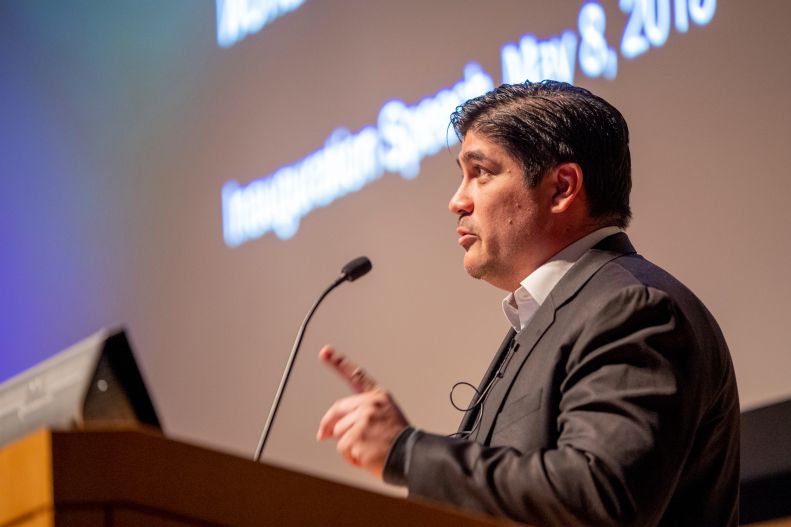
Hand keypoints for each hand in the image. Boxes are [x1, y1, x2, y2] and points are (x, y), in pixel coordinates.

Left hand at [316, 345, 408, 477]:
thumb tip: (329, 430)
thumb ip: (360, 416)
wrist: (412, 457)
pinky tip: (367, 457)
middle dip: (327, 424)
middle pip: (337, 410)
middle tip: (322, 435)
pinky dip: (351, 457)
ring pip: (339, 432)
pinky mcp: (357, 437)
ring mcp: (363, 419)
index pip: (356, 376)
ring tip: (370, 449)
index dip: (338, 362)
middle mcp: (370, 404)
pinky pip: (343, 448)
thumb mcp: (385, 418)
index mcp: (379, 397)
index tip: (325, 351)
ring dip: (349, 445)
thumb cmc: (399, 442)